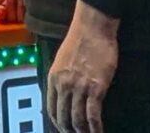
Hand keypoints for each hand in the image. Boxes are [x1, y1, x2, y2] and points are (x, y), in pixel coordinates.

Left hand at [45, 1, 118, 132]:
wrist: (93, 27)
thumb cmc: (80, 39)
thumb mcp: (61, 59)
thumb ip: (61, 77)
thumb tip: (63, 92)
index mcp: (54, 78)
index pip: (51, 108)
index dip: (57, 122)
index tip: (63, 128)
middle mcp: (64, 86)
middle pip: (64, 117)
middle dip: (69, 130)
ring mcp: (80, 88)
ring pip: (78, 120)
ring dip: (82, 132)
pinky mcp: (96, 89)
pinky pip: (93, 115)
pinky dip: (95, 127)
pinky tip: (99, 131)